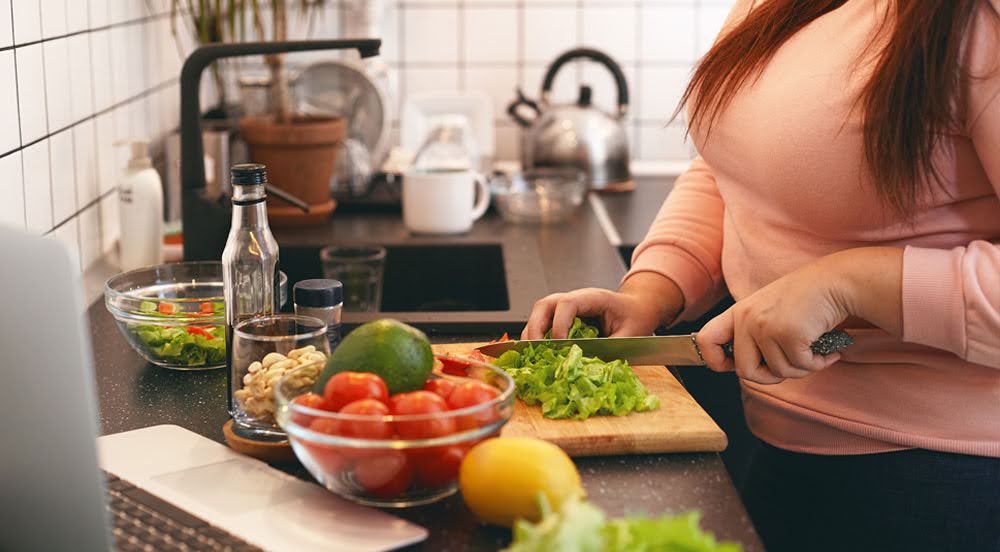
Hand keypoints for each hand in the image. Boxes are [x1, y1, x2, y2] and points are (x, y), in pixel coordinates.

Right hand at [522, 273, 684, 339]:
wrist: (638, 308)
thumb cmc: (636, 317)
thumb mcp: (630, 335)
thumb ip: (610, 348)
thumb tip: (588, 365)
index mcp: (593, 298)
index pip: (567, 304)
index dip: (560, 324)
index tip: (560, 345)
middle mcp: (575, 299)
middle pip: (544, 305)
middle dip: (535, 327)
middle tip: (534, 349)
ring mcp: (566, 307)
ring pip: (539, 313)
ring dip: (532, 332)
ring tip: (531, 354)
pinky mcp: (563, 317)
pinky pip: (543, 323)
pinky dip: (537, 337)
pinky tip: (537, 353)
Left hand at [696, 247, 902, 383]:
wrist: (836, 282)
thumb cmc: (806, 300)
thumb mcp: (768, 311)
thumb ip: (752, 335)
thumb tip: (743, 369)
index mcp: (738, 313)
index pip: (705, 340)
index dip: (715, 360)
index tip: (732, 366)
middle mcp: (746, 318)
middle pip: (745, 371)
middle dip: (770, 377)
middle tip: (791, 365)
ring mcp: (765, 326)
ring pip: (777, 372)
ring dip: (800, 368)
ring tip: (813, 350)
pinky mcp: (787, 333)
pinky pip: (799, 366)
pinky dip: (817, 363)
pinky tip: (826, 350)